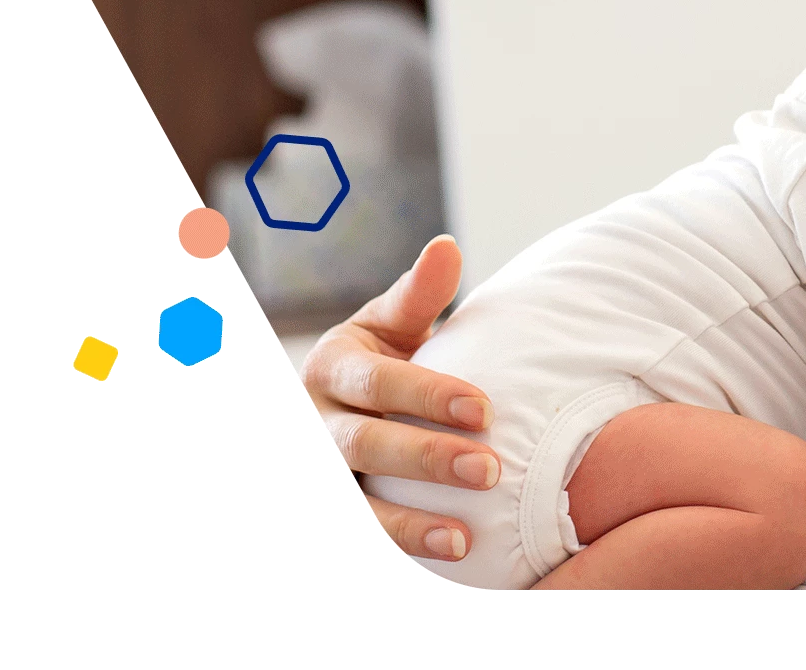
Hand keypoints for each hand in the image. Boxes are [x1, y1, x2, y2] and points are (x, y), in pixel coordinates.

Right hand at [300, 234, 501, 561]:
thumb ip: (418, 296)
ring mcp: (322, 469)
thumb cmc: (379, 360)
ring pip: (353, 501)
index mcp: (331, 366)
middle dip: (425, 459)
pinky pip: (362, 531)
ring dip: (406, 525)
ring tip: (462, 539)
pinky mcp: (335, 502)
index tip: (484, 410)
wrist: (338, 403)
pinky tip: (447, 558)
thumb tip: (448, 248)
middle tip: (489, 471)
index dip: (428, 396)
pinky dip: (396, 547)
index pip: (377, 383)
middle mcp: (316, 421)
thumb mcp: (390, 325)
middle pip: (363, 446)